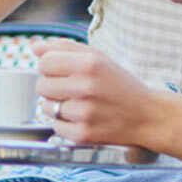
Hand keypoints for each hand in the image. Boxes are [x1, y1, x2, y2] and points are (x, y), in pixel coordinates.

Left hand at [33, 41, 162, 146]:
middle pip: (41, 85)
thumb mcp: (99, 58)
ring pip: (46, 107)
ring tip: (79, 104)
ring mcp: (84, 113)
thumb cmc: (120, 84)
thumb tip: (35, 47)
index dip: (49, 66)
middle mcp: (86, 87)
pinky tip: (82, 118)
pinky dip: (65, 124)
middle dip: (52, 86)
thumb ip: (65, 48)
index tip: (60, 71)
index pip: (44, 62)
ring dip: (58, 106)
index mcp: (89, 64)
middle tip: (71, 88)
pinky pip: (56, 127)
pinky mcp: (83, 134)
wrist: (146, 115)